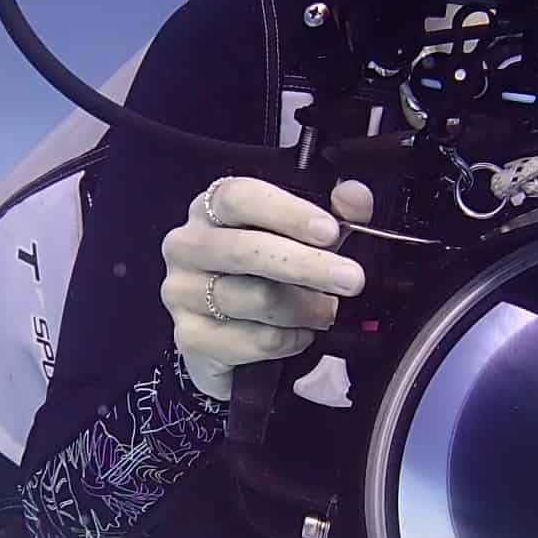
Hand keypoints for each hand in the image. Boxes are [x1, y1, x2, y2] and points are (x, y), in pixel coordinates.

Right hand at [161, 176, 374, 400]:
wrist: (235, 340)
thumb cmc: (268, 275)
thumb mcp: (305, 238)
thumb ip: (336, 214)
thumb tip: (356, 197)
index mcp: (212, 208)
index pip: (240, 198)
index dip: (287, 213)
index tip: (330, 231)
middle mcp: (187, 245)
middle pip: (245, 251)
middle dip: (307, 266)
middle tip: (352, 279)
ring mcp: (182, 292)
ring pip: (256, 299)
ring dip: (305, 308)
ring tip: (327, 311)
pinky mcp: (189, 337)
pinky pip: (253, 340)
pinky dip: (289, 340)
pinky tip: (299, 335)